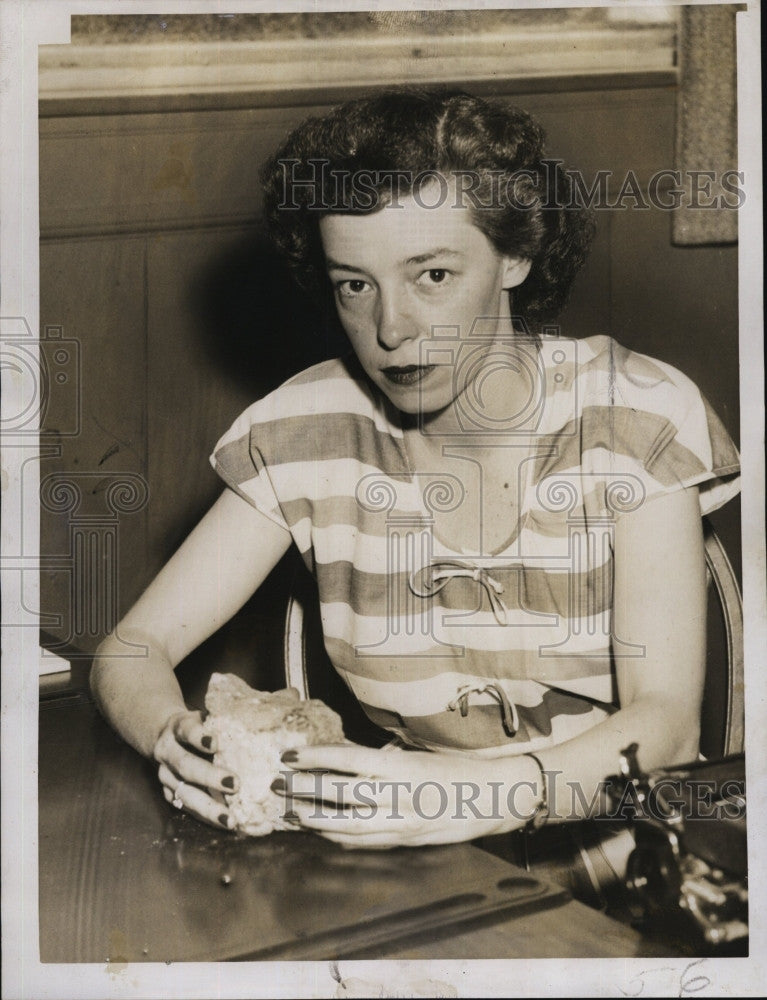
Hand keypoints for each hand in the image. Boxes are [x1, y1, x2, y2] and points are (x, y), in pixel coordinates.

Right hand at [153, 709, 238, 830]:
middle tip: (235, 785)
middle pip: (185, 765)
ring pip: (183, 793)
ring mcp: (165, 774)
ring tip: (229, 819)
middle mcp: (167, 751)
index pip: (187, 730)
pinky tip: (223, 823)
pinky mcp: (167, 792)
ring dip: (207, 807)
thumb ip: (223, 722)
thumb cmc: (197, 724)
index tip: (216, 743)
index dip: (199, 737)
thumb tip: (261, 726)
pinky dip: (204, 817)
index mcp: (178, 727)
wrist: (162, 734)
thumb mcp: (205, 716)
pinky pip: (184, 808)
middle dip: (209, 777)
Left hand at [275, 744, 539, 848]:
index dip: (315, 757)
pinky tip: (321, 833)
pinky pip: (364, 842)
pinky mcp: (405, 841)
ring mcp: (401, 823)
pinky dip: (339, 838)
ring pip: (346, 824)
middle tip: (278, 783)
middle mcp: (398, 796)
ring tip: (291, 812)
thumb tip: (341, 756)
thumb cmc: (455, 768)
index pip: (347, 759)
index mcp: (401, 766)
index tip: (290, 754)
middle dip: (304, 789)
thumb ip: (381, 758)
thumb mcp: (416, 753)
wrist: (492, 796)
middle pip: (339, 793)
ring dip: (314, 819)